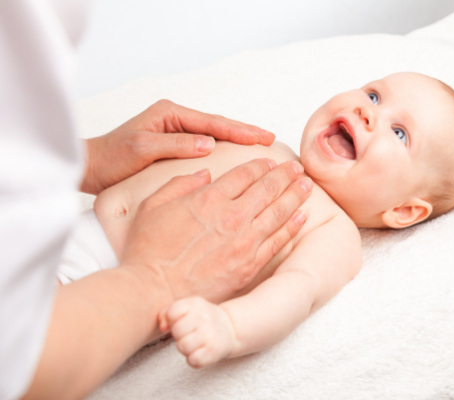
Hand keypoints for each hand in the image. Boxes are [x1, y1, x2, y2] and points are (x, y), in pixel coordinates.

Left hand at [81, 99, 275, 193]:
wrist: (92, 167)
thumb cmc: (113, 158)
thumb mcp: (144, 150)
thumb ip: (177, 145)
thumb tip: (209, 143)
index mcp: (169, 114)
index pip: (212, 122)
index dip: (239, 130)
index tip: (262, 136)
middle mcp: (174, 118)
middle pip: (216, 124)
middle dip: (243, 131)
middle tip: (269, 138)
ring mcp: (173, 130)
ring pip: (211, 133)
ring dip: (234, 138)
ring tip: (258, 143)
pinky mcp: (172, 143)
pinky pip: (202, 143)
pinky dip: (220, 147)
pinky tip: (232, 155)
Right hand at [120, 158, 311, 305]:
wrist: (152, 292)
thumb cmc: (147, 251)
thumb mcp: (152, 206)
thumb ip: (180, 184)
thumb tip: (204, 174)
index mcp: (208, 199)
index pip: (244, 174)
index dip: (260, 165)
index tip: (270, 161)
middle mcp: (231, 217)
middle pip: (267, 189)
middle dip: (285, 175)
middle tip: (297, 169)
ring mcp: (244, 242)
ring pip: (278, 212)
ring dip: (295, 196)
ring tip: (306, 186)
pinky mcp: (249, 265)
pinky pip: (278, 241)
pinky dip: (292, 227)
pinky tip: (301, 216)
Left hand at [159, 297, 235, 367]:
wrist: (230, 328)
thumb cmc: (201, 319)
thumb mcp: (186, 308)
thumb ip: (167, 313)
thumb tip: (163, 327)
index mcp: (195, 303)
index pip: (172, 313)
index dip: (173, 320)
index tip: (182, 321)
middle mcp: (204, 317)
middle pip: (176, 331)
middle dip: (179, 335)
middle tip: (189, 333)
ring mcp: (210, 335)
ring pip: (183, 347)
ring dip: (185, 348)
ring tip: (194, 343)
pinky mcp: (214, 352)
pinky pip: (193, 361)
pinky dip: (193, 359)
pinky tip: (200, 351)